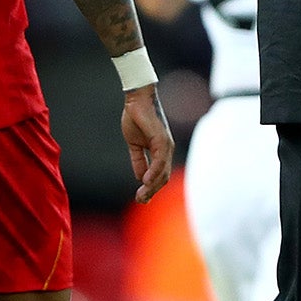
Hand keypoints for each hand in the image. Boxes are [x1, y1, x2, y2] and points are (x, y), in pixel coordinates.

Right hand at [123, 86, 174, 201]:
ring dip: (152, 186)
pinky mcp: (162, 140)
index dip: (151, 188)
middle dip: (152, 191)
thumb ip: (138, 160)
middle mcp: (166, 150)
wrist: (136, 100)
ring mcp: (166, 145)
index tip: (140, 199)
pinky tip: (145, 181)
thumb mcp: (134, 144)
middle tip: (140, 201)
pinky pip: (160, 160)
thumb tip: (139, 178)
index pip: (159, 175)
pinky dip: (153, 172)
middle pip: (163, 177)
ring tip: (141, 196)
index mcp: (160, 151)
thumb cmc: (136, 118)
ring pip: (163, 172)